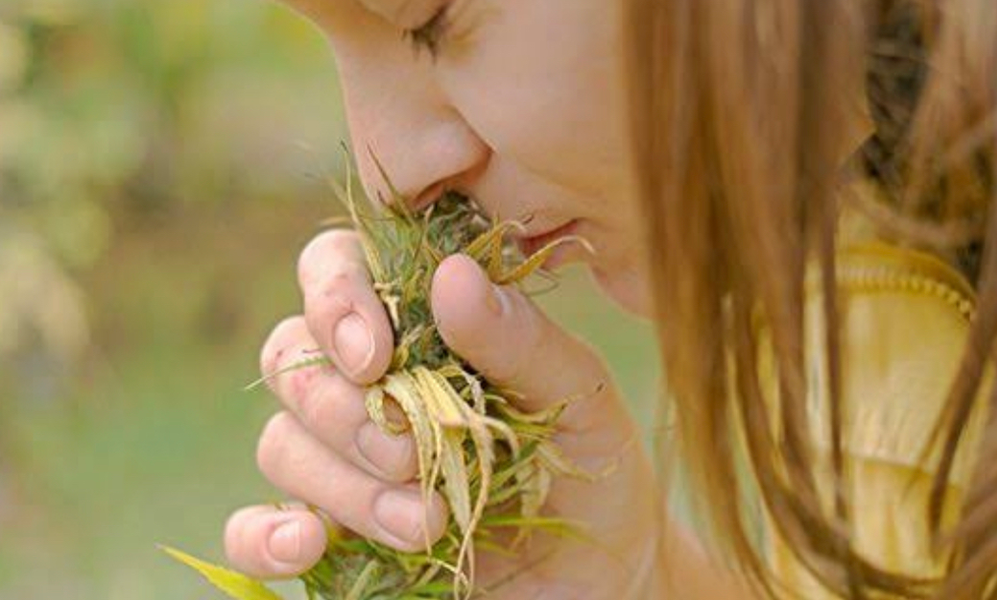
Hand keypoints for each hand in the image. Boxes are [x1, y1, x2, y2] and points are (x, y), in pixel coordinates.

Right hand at [223, 229, 661, 598]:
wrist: (598, 578)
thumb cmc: (589, 469)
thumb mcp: (578, 399)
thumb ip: (519, 338)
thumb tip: (450, 274)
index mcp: (419, 327)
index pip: (334, 270)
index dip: (334, 299)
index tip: (375, 356)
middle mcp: (366, 384)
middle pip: (293, 359)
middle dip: (350, 412)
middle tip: (419, 456)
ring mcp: (341, 460)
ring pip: (281, 442)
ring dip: (345, 484)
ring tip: (428, 523)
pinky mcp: (330, 535)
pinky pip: (250, 528)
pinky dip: (262, 535)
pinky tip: (305, 545)